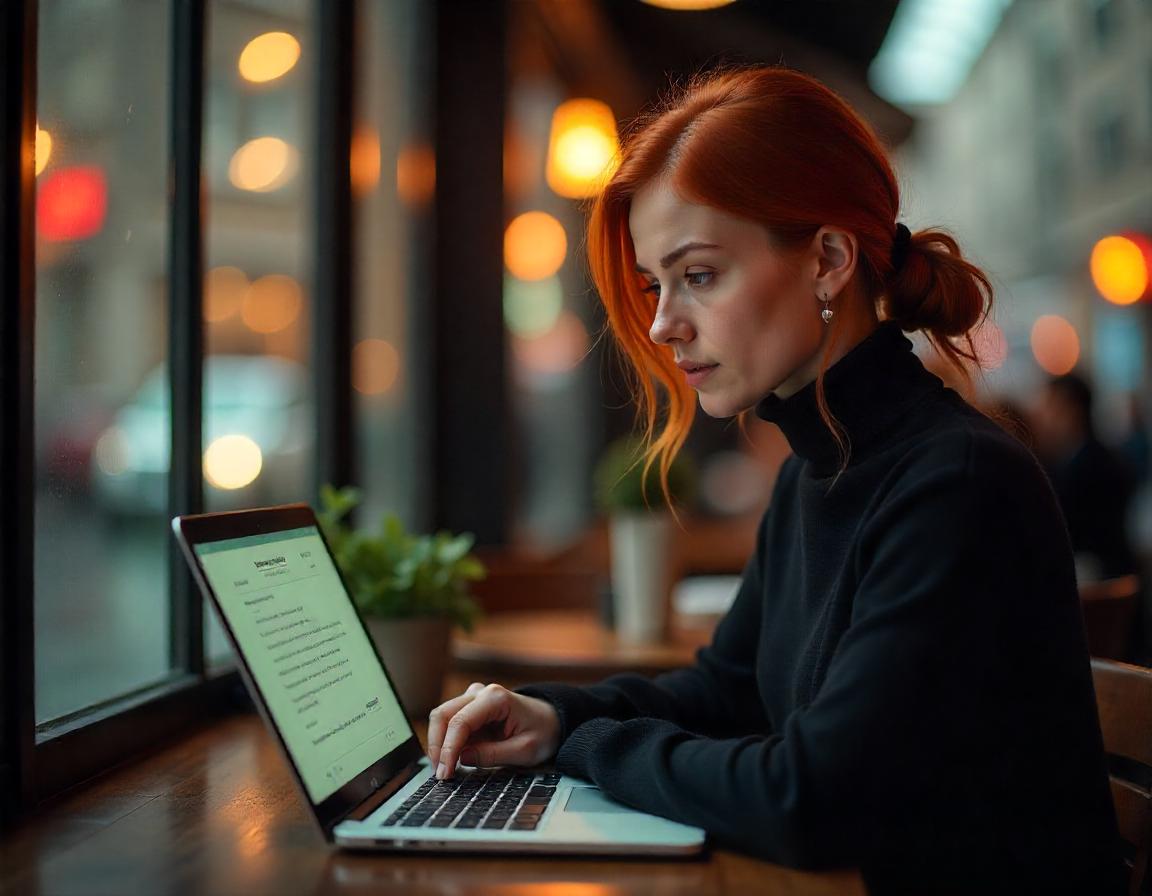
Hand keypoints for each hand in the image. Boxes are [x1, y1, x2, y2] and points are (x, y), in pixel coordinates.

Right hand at [427, 682, 560, 778]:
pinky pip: (449, 722)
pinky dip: (445, 741)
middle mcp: (480, 693)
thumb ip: (493, 755)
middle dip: (437, 745)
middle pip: (443, 715)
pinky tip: (450, 761)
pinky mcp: (470, 708)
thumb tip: (461, 758)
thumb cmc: (542, 732)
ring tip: (444, 770)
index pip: (461, 722)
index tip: (445, 773)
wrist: (552, 720)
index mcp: (496, 698)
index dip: (448, 749)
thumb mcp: (525, 750)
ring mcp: (473, 697)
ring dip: (438, 743)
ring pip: (442, 717)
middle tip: (441, 774)